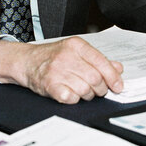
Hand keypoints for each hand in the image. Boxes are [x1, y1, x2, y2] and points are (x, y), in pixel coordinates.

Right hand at [0, 37, 123, 103]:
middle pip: (95, 78)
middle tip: (97, 90)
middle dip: (100, 88)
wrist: (26, 61)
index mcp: (76, 45)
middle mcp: (66, 56)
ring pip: (85, 90)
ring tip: (82, 91)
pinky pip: (71, 98)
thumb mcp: (76, 52)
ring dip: (87, 95)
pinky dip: (74, 99)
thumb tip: (118, 68)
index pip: (101, 62)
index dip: (113, 77)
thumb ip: (97, 60)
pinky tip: (71, 94)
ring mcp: (57, 70)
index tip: (118, 86)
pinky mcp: (49, 85)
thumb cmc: (52, 57)